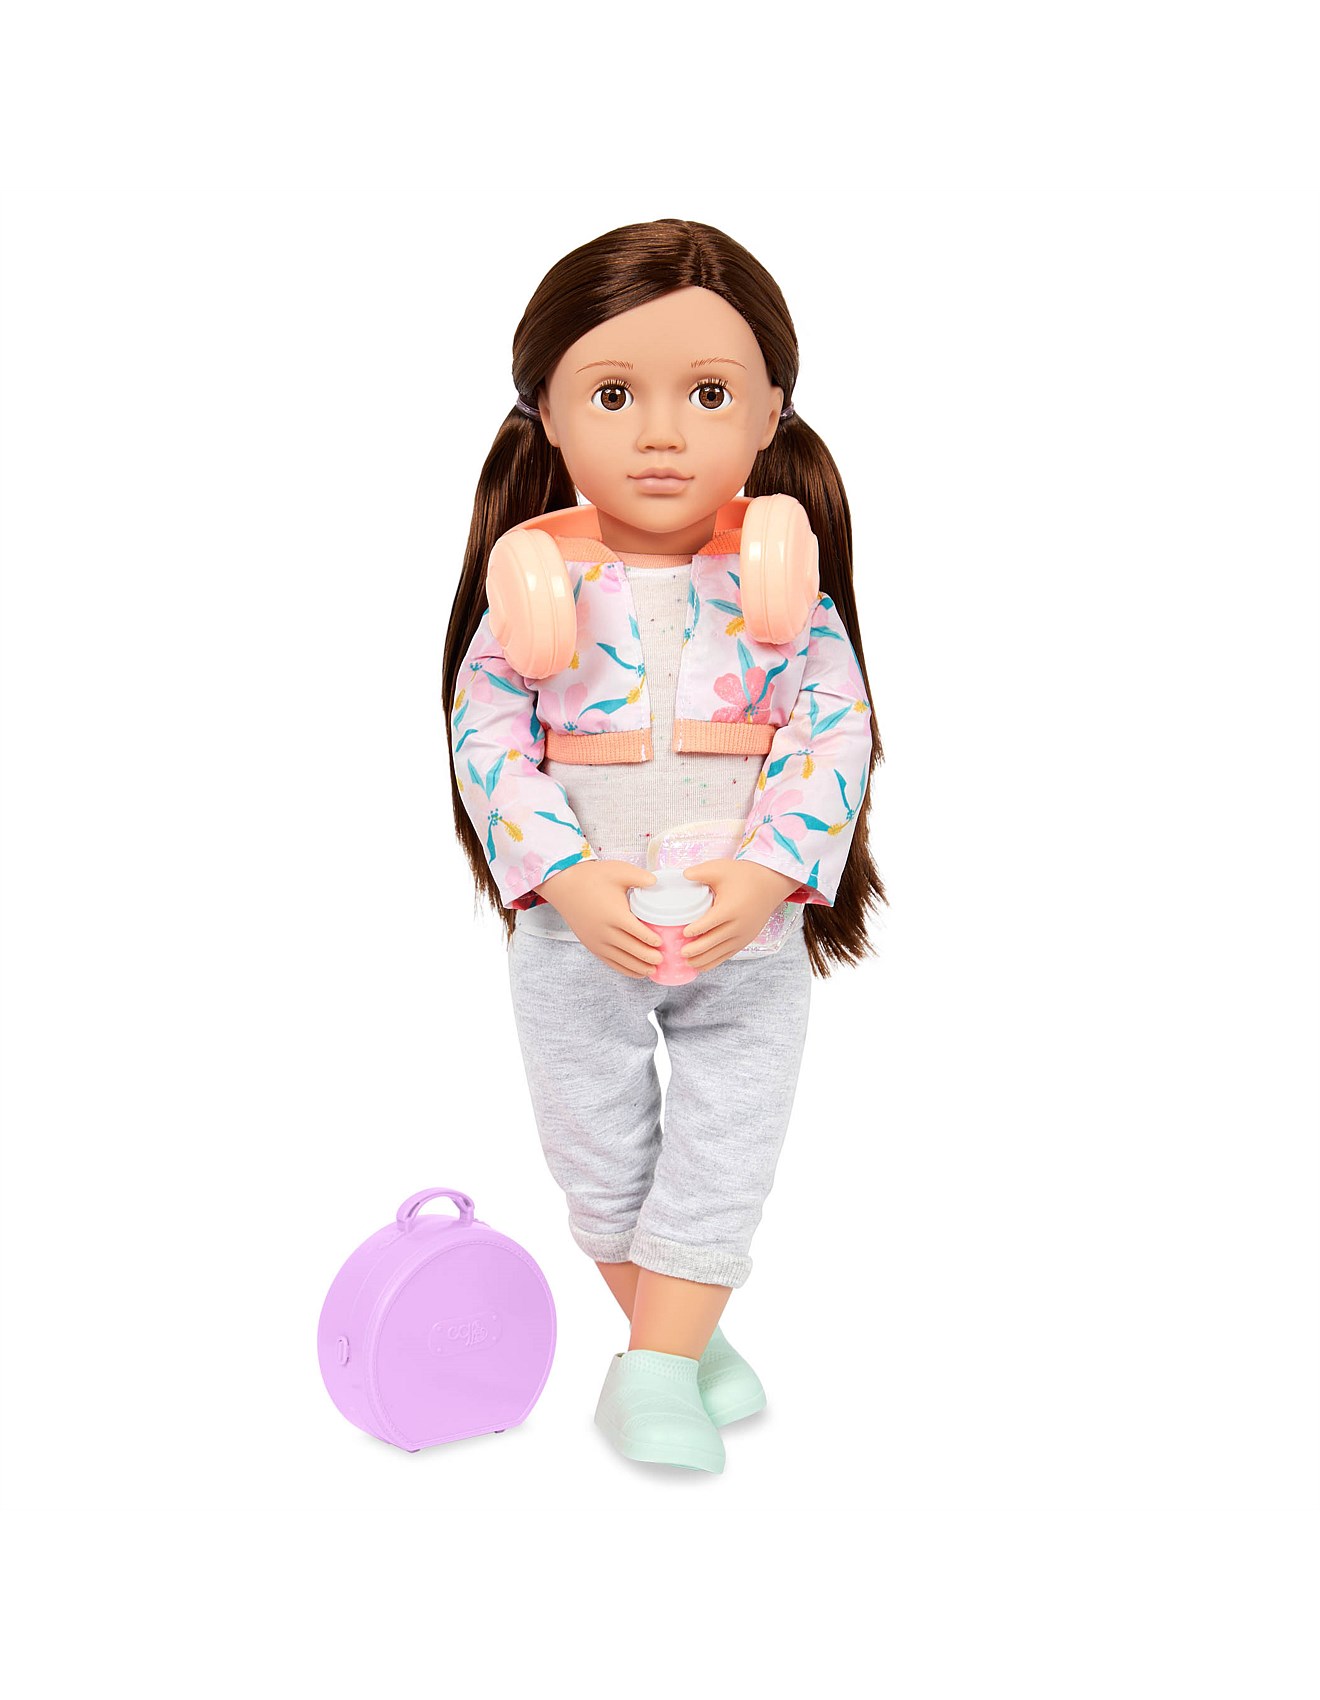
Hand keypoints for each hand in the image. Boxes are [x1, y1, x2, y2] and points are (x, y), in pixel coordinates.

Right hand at [534, 859, 664, 978]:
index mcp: (615, 914)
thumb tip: (658, 883)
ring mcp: (597, 941)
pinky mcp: (591, 945)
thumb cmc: (592, 876)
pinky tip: (637, 972)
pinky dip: (625, 969)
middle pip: (632, 950)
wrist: (564, 885)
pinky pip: (610, 962)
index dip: (652, 940)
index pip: (638, 933)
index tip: (663, 943)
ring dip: (639, 967)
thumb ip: (640, 877)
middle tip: (664, 960)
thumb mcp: (619, 871)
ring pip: (622, 960)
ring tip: (653, 970)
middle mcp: (605, 931)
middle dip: (649, 957)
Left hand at [679, 859, 801, 972]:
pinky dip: (714, 962)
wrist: (771, 884)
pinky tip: (702, 966)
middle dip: (696, 950)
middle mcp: (738, 925)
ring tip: (688, 963)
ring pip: (720, 952)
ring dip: (704, 959)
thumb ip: (701, 872)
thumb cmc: (745, 875)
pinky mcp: (746, 940)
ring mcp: (743, 935)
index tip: (683, 933)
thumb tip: (682, 874)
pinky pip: (728, 954)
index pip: (710, 923)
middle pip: (714, 942)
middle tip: (680, 953)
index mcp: (730, 908)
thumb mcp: (722, 869)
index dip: (696, 930)